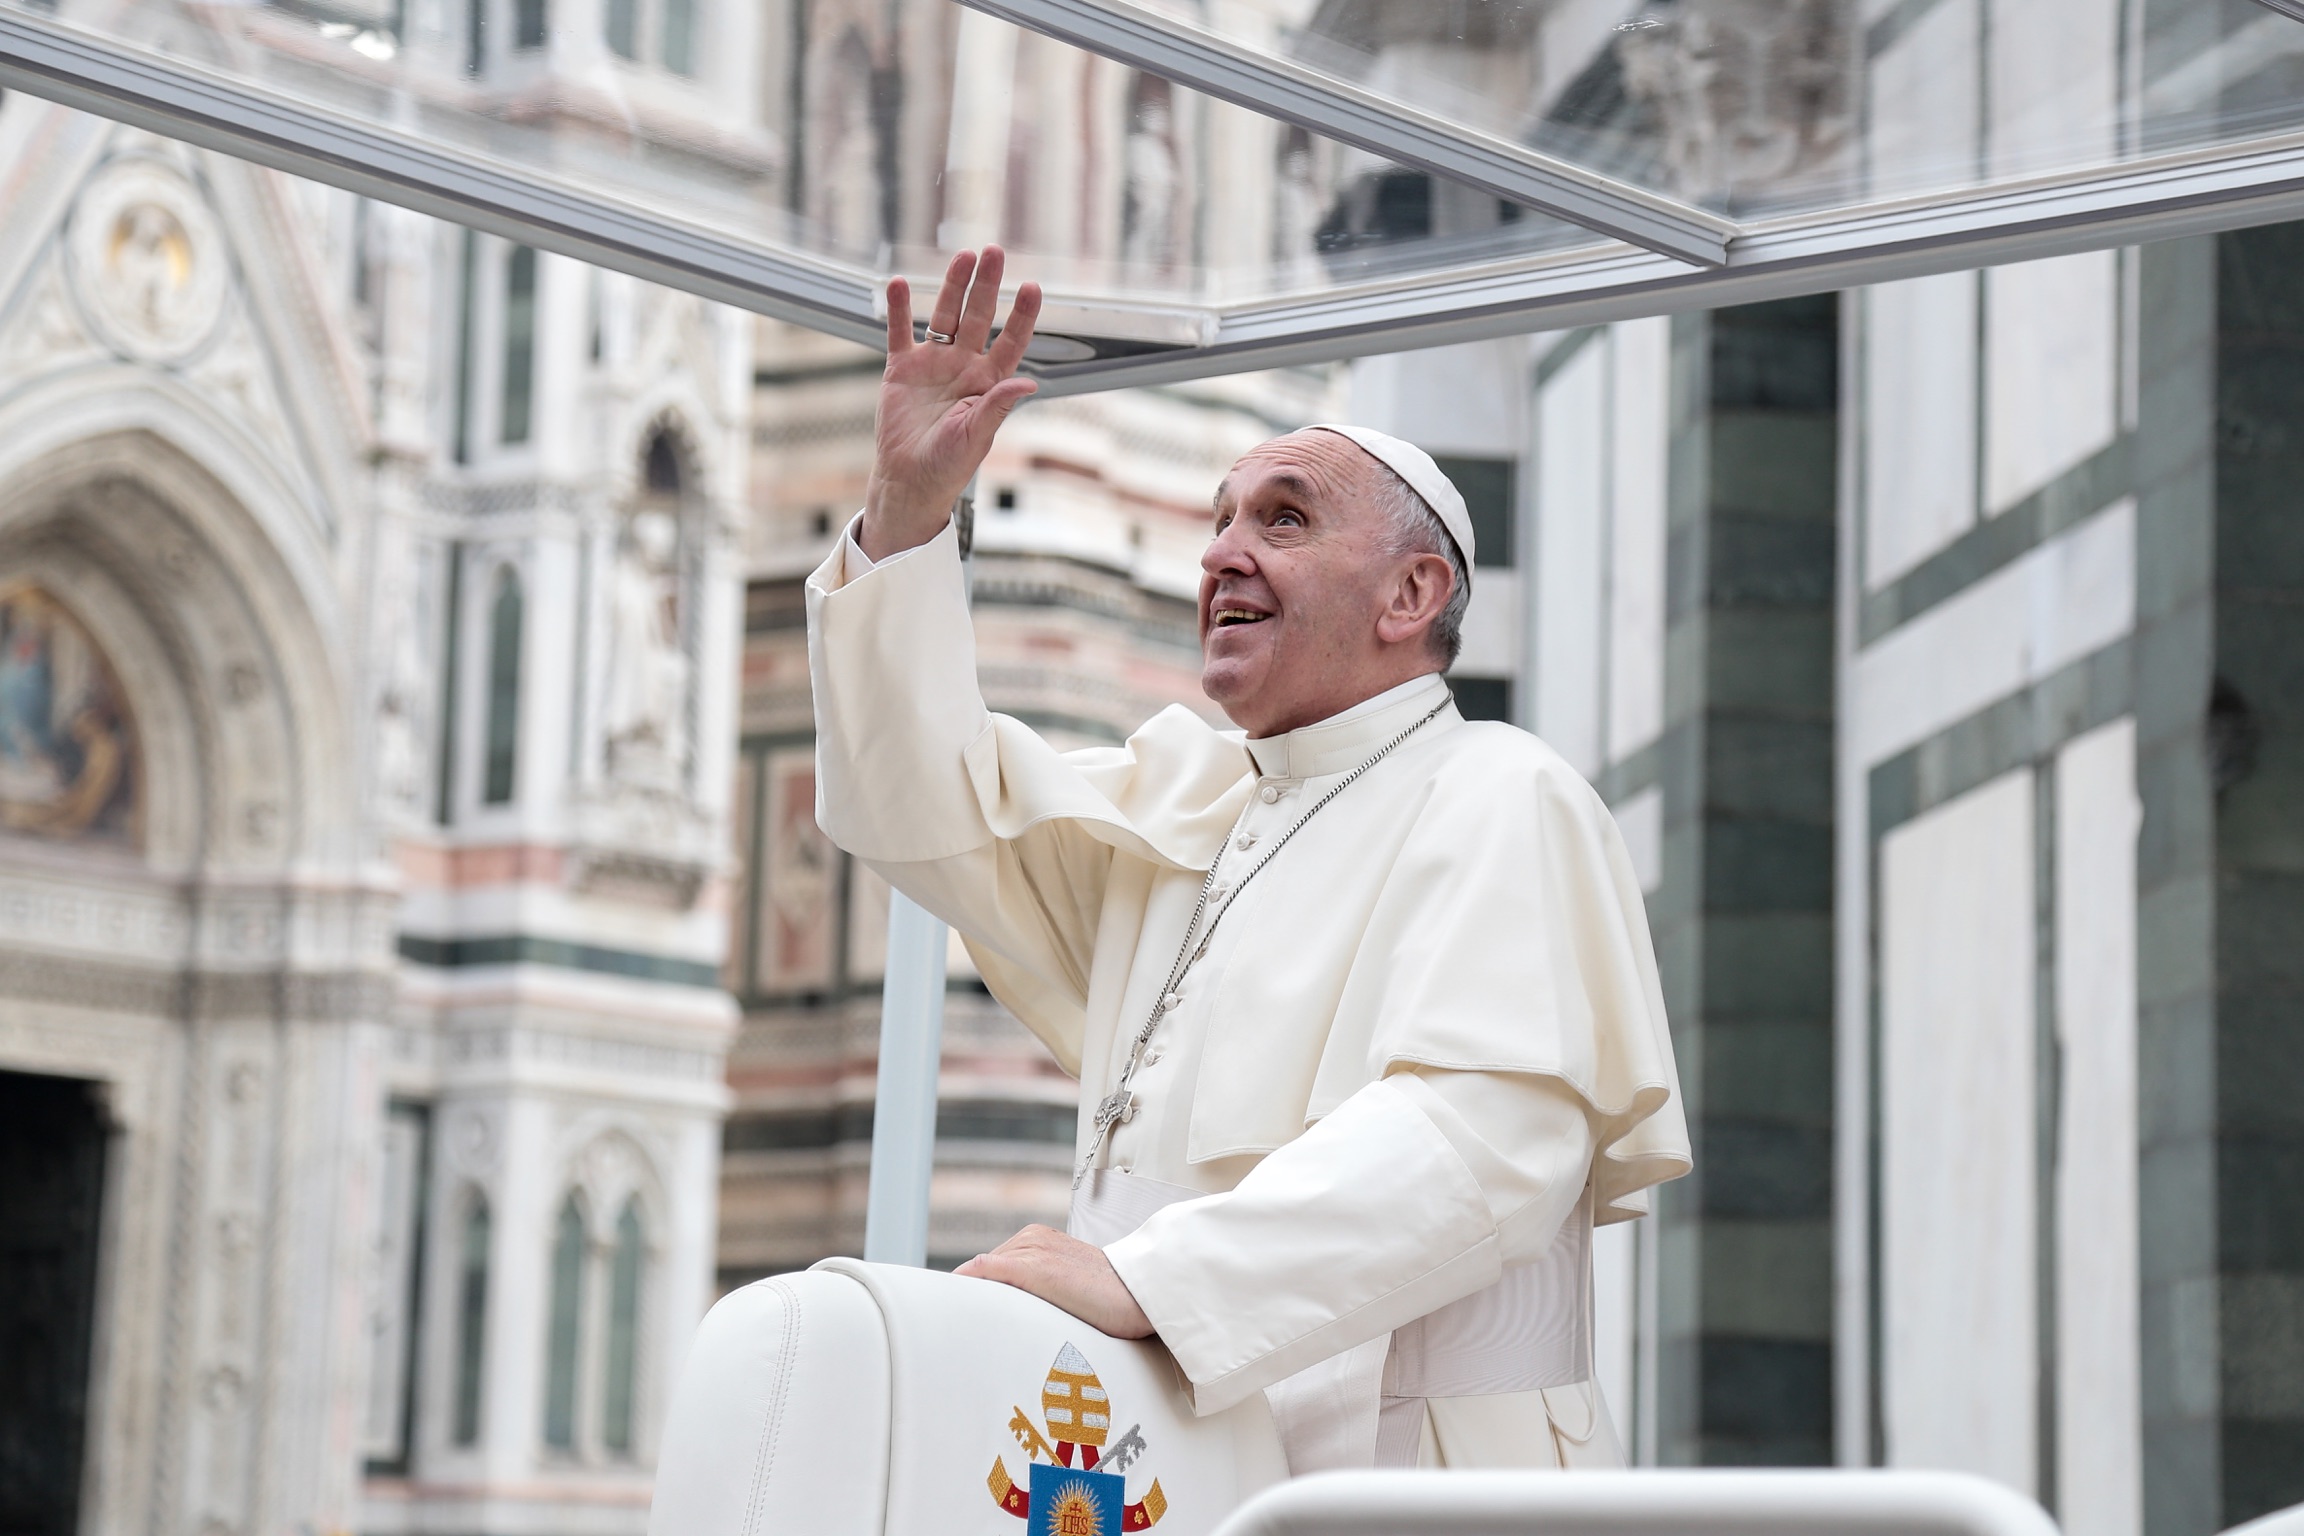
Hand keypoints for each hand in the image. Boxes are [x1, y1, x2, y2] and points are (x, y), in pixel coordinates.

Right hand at [860, 246, 1042, 561]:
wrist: (909, 480)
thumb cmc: (949, 466)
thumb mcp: (977, 436)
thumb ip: (998, 405)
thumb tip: (1029, 381)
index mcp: (988, 383)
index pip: (1011, 341)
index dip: (1022, 315)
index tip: (1032, 287)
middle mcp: (964, 367)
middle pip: (979, 317)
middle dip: (987, 285)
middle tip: (994, 251)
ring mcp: (933, 364)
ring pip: (945, 316)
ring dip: (953, 287)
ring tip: (962, 257)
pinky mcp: (901, 369)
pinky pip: (900, 332)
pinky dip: (899, 309)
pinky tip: (900, 284)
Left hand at [956, 1224, 1154, 1338]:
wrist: (1141, 1294)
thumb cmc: (1112, 1297)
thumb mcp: (1068, 1285)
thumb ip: (1040, 1289)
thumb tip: (1014, 1312)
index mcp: (1037, 1240)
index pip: (992, 1267)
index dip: (977, 1292)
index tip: (961, 1315)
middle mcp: (1031, 1239)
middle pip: (983, 1270)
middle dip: (972, 1295)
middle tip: (956, 1328)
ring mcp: (1032, 1251)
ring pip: (982, 1271)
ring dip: (970, 1295)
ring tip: (955, 1326)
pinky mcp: (1035, 1268)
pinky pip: (988, 1270)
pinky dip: (970, 1284)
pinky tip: (956, 1300)